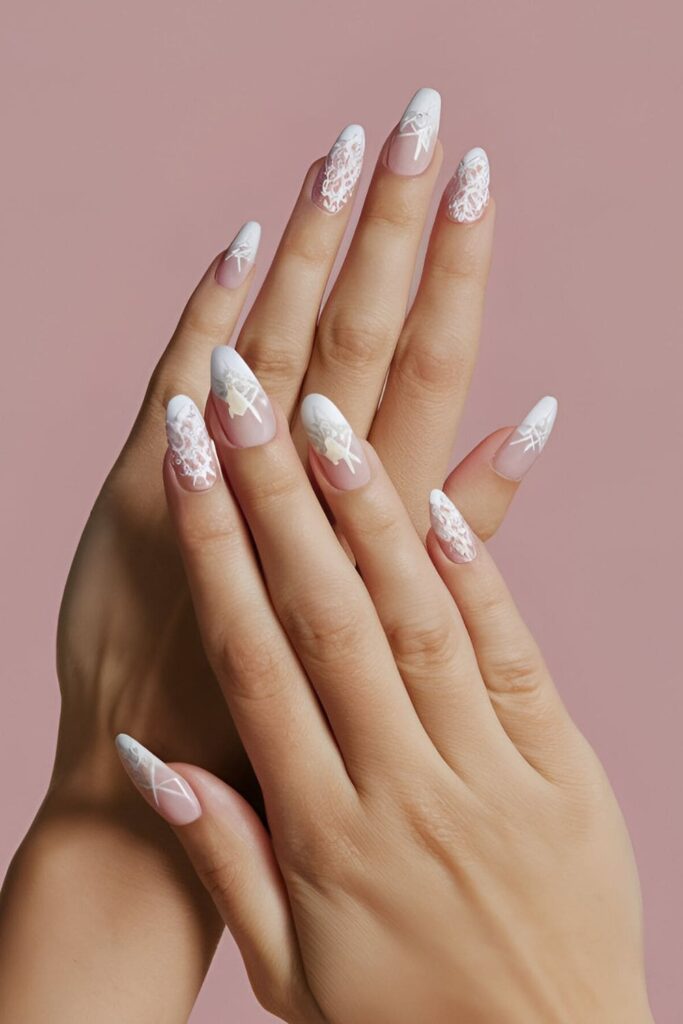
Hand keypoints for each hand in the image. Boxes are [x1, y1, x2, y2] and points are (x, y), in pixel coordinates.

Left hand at [56, 89, 511, 809]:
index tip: (475, 181)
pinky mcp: (139, 492)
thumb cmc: (306, 709)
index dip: (452, 269)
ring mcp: (219, 485)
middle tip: (421, 122)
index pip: (428, 365)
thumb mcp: (412, 623)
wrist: (165, 789)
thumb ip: (468, 515)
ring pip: (276, 339)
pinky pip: (173, 375)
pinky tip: (241, 240)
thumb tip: (532, 419)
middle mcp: (301, 491)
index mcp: (374, 517)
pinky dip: (207, 307)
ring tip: (345, 150)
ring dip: (311, 243)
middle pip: (358, 333)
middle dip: (390, 223)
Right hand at [116, 368, 648, 1023]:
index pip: (254, 663)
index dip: (216, 555)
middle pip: (325, 616)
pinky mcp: (562, 771)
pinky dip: (475, 575)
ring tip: (322, 420)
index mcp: (324, 833)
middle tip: (240, 398)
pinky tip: (438, 502)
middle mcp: (401, 787)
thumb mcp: (289, 970)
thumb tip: (160, 765)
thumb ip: (225, 858)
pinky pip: (512, 657)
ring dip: (364, 512)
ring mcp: (489, 775)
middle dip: (273, 498)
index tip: (188, 467)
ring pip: (415, 620)